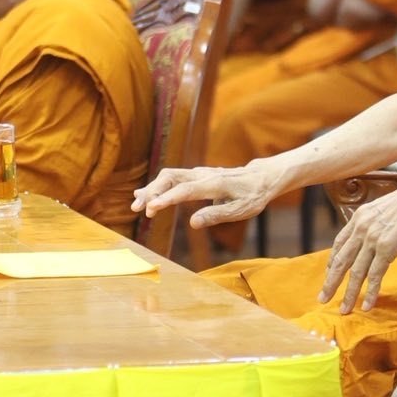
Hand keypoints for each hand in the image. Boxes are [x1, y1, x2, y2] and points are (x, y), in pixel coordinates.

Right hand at [132, 161, 280, 226]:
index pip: (184, 190)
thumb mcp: (241, 210)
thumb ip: (216, 216)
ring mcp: (198, 173)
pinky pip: (173, 178)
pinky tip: (144, 194)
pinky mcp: (195, 175)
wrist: (260, 177)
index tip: (150, 209)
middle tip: (137, 209)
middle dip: (152, 192)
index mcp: (214, 184)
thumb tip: (193, 223)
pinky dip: (157, 186)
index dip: (166, 199)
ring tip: (136, 204)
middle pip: (170, 177)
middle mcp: (203, 175)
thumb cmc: (252, 196)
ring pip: (169, 176)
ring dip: (151, 189)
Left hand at [318, 184, 396, 312]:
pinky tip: (367, 305)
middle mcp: (361, 229)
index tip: (328, 273)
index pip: (339, 243)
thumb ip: (374, 223)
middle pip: (340, 261)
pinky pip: (375, 275)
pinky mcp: (387, 248)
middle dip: (330, 283)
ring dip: (349, 294)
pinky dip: (370, 292)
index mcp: (358, 217)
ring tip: (344, 309)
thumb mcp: (384, 209)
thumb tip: (376, 234)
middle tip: (322, 298)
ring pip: (356, 272)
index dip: (332, 261)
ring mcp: (372, 239)